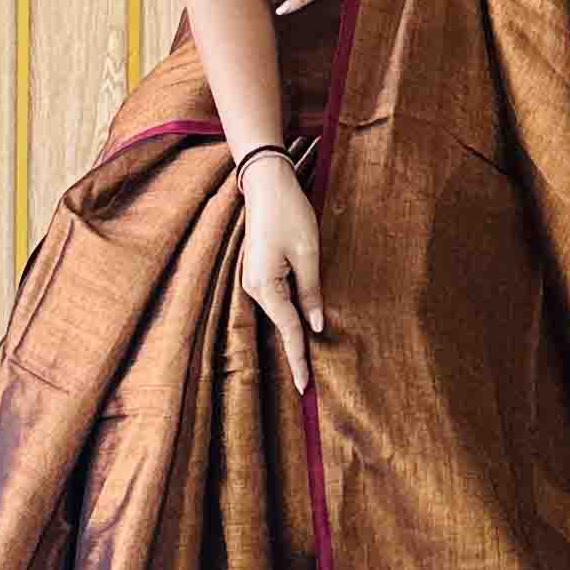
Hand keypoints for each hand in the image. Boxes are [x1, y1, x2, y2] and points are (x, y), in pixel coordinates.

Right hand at [239, 152, 323, 394]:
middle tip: (306, 384)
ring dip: (292, 332)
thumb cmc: (288, 213)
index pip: (288, 330)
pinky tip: (298, 326)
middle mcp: (254, 286)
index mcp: (265, 285)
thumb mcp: (308, 253)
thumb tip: (316, 326)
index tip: (304, 387)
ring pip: (279, 312)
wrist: (266, 183)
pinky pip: (277, 299)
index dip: (298, 358)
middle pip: (281, 325)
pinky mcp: (259, 270)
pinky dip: (288, 314)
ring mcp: (254, 279)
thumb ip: (311, 292)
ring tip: (304, 362)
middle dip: (294, 351)